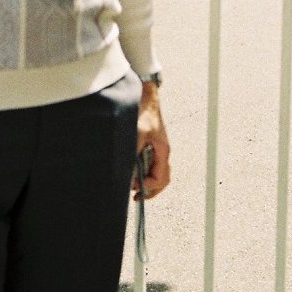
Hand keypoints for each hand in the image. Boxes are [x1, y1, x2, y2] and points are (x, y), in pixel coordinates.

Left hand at [133, 80, 169, 200]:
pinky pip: (148, 163)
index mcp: (163, 151)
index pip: (161, 178)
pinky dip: (140, 170)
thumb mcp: (137, 133)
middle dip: (149, 189)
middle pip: (161, 178)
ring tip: (131, 183)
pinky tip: (130, 169)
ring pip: (154, 172)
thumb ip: (134, 153)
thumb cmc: (143, 113)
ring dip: (144, 180)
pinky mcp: (149, 144)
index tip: (135, 189)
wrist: (144, 96)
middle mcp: (161, 152)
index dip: (149, 188)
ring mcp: (156, 149)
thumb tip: (128, 172)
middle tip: (135, 196)